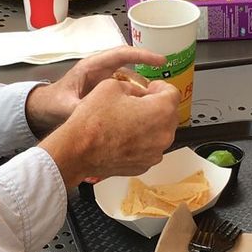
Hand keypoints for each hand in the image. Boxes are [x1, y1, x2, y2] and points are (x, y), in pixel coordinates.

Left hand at [24, 45, 164, 134]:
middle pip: (130, 66)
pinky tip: (142, 108)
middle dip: (147, 73)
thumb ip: (80, 108)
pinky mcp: (105, 90)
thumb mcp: (65, 106)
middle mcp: (101, 70)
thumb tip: (97, 112)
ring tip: (154, 101)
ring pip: (129, 80)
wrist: (44, 108)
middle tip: (162, 87)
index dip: (142, 55)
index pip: (122, 54)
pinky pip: (124, 90)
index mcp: (92, 66)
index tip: (160, 60)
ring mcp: (104, 80)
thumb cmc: (53, 102)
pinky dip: (134, 98)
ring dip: (142, 89)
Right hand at [40, 74, 181, 186]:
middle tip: (139, 103)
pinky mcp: (145, 165)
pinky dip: (142, 141)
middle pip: (169, 114)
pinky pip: (150, 147)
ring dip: (150, 124)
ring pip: (160, 132)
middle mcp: (163, 134)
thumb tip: (137, 93)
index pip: (173, 93)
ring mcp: (155, 152)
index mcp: (160, 111)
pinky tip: (124, 136)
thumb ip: (132, 87)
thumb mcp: (111, 86)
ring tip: (129, 120)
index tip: (152, 88)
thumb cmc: (93, 121)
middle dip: (157, 106)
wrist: (78, 150)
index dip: (161, 87)